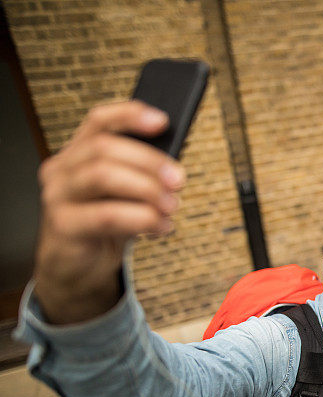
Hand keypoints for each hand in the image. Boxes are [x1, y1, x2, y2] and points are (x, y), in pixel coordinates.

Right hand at [33, 100, 184, 323]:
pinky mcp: (63, 225)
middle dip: (149, 161)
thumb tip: (174, 169)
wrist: (78, 268)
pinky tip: (160, 227)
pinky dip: (141, 218)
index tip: (163, 121)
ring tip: (171, 206)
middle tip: (179, 180)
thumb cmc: (104, 226)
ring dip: (147, 189)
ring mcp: (58, 196)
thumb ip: (141, 177)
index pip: (99, 121)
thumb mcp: (126, 196)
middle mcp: (62, 170)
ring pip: (103, 176)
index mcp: (78, 154)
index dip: (129, 115)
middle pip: (105, 147)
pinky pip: (106, 215)